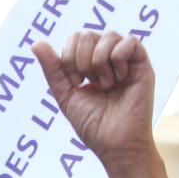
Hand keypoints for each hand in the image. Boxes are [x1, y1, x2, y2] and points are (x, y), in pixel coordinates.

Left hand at [31, 32, 155, 173]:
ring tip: (106, 84)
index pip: (74, 40)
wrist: (115, 143)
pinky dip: (118, 58)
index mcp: (89, 64)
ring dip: (99, 61)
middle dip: (81, 60)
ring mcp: (126, 61)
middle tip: (89, 83)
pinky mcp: (142, 65)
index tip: (75, 82)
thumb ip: (53, 69)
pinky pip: (130, 41)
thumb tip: (36, 43)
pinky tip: (119, 79)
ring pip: (108, 35)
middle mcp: (108, 59)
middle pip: (87, 35)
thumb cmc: (92, 123)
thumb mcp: (65, 94)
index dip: (68, 58)